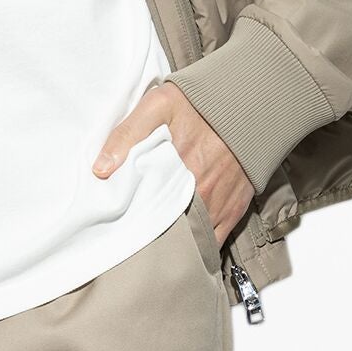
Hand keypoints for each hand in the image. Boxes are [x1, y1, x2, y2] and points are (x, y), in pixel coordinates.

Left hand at [95, 83, 254, 244]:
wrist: (251, 104)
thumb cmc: (201, 104)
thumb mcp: (158, 105)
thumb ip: (127, 134)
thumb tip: (100, 169)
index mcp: (175, 172)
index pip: (143, 210)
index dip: (128, 221)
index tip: (116, 224)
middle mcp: (199, 194)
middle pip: (165, 228)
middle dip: (149, 235)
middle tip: (133, 236)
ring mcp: (217, 205)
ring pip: (189, 239)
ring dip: (174, 241)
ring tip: (155, 242)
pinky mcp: (234, 210)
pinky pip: (214, 241)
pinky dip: (199, 246)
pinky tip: (184, 243)